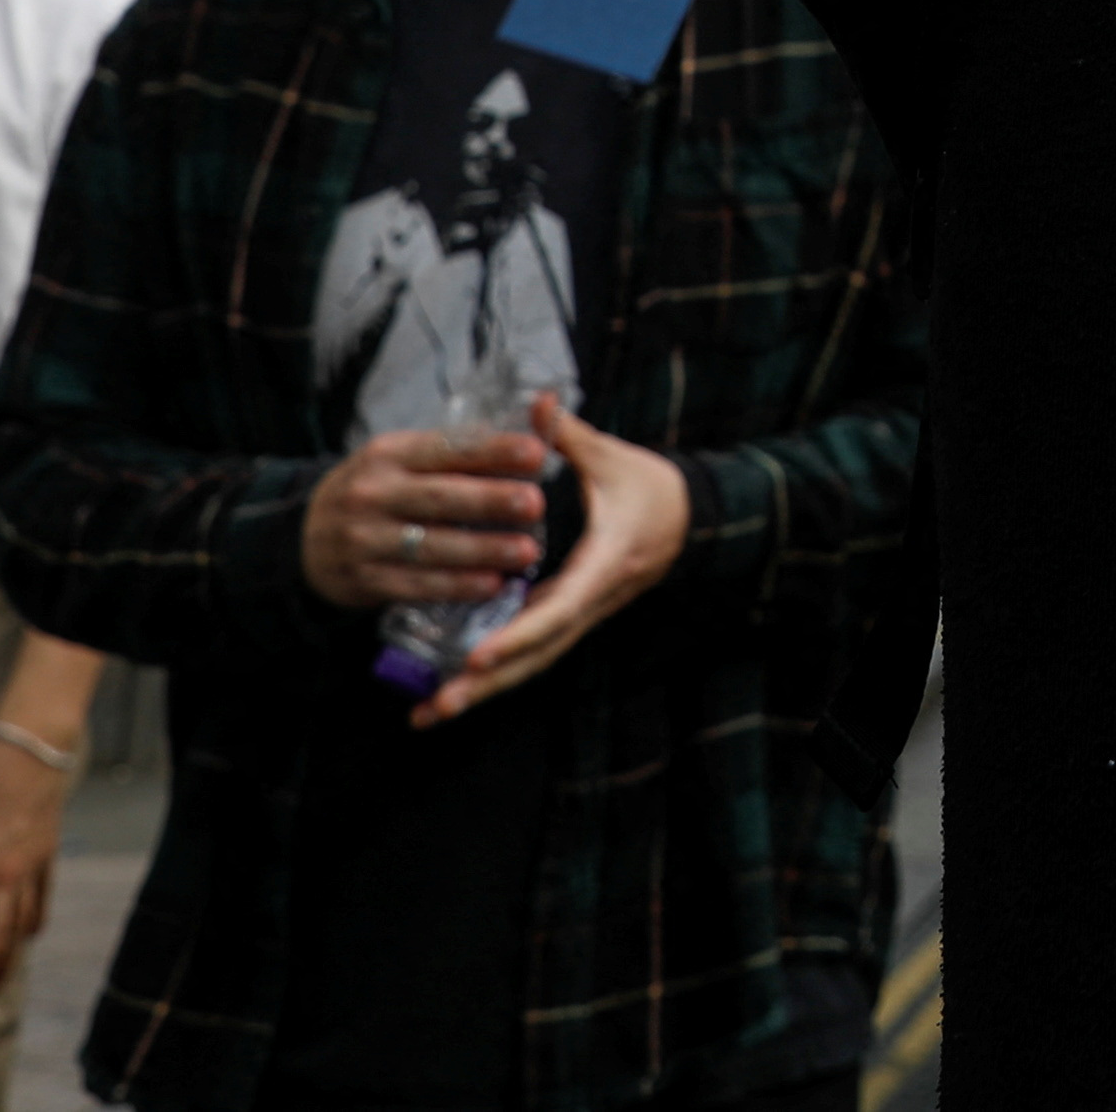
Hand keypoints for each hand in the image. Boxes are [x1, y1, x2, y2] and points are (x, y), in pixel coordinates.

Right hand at [299, 422, 551, 616]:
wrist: (304, 538)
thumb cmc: (375, 491)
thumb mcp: (401, 459)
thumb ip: (457, 450)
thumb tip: (531, 427)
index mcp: (389, 454)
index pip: (445, 448)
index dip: (491, 451)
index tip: (535, 452)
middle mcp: (373, 493)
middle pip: (439, 497)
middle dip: (490, 500)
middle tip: (536, 504)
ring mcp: (365, 539)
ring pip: (430, 545)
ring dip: (482, 549)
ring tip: (526, 551)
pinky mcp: (364, 579)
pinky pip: (416, 584)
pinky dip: (456, 586)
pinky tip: (491, 584)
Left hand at [416, 397, 695, 727]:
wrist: (687, 518)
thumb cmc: (649, 488)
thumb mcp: (613, 459)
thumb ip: (571, 436)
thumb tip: (540, 400)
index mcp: (602, 565)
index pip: (560, 609)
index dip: (518, 635)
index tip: (478, 655)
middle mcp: (589, 602)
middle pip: (536, 655)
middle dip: (486, 683)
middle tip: (438, 705)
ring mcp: (577, 615)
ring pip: (529, 663)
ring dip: (481, 691)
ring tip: (428, 714)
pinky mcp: (565, 617)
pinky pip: (528, 653)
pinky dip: (492, 674)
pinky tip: (450, 690)